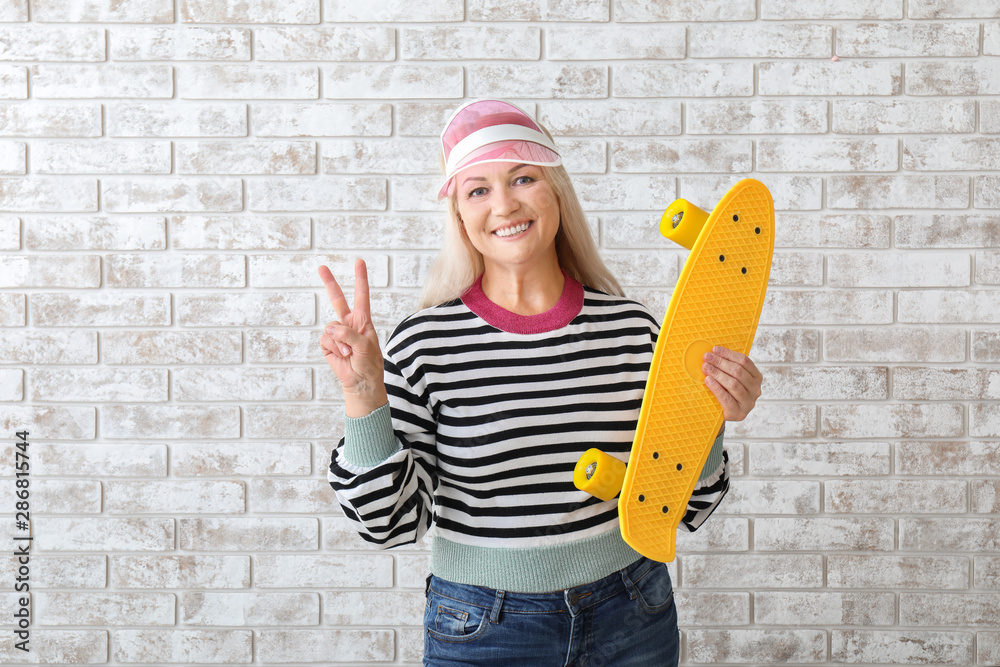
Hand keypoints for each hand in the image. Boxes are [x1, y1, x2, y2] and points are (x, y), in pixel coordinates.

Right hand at [318, 259, 387, 416]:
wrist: (361, 381)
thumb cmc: (369, 364)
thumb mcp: (366, 346)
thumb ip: (349, 334)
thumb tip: (331, 329)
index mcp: (363, 320)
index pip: (361, 295)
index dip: (360, 279)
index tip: (359, 262)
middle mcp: (349, 323)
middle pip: (338, 299)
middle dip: (330, 283)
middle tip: (321, 266)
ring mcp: (337, 333)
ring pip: (331, 327)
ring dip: (340, 341)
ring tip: (350, 353)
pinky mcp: (328, 344)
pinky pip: (325, 340)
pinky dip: (333, 348)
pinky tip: (342, 355)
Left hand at [702, 346, 761, 421]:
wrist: (722, 413)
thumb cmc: (725, 391)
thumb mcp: (729, 377)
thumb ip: (726, 366)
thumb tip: (712, 352)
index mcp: (756, 377)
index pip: (745, 361)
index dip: (728, 354)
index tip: (714, 349)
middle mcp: (755, 390)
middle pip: (738, 372)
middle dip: (720, 362)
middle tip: (706, 357)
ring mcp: (749, 403)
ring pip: (733, 384)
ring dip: (718, 374)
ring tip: (705, 367)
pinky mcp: (739, 413)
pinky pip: (727, 399)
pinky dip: (716, 388)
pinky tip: (708, 381)